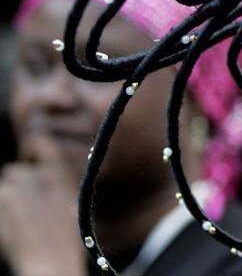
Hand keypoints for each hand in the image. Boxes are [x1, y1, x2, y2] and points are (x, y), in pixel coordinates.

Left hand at [0, 135, 85, 275]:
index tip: (31, 160)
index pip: (41, 142)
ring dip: (9, 196)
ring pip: (5, 184)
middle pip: (16, 170)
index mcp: (59, 174)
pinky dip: (2, 209)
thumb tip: (42, 171)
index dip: (33, 148)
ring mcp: (16, 187)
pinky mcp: (1, 199)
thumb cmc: (64, 239)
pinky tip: (11, 225)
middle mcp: (38, 175)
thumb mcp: (72, 202)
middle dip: (20, 184)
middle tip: (30, 207)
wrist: (49, 261)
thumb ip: (57, 181)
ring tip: (21, 219)